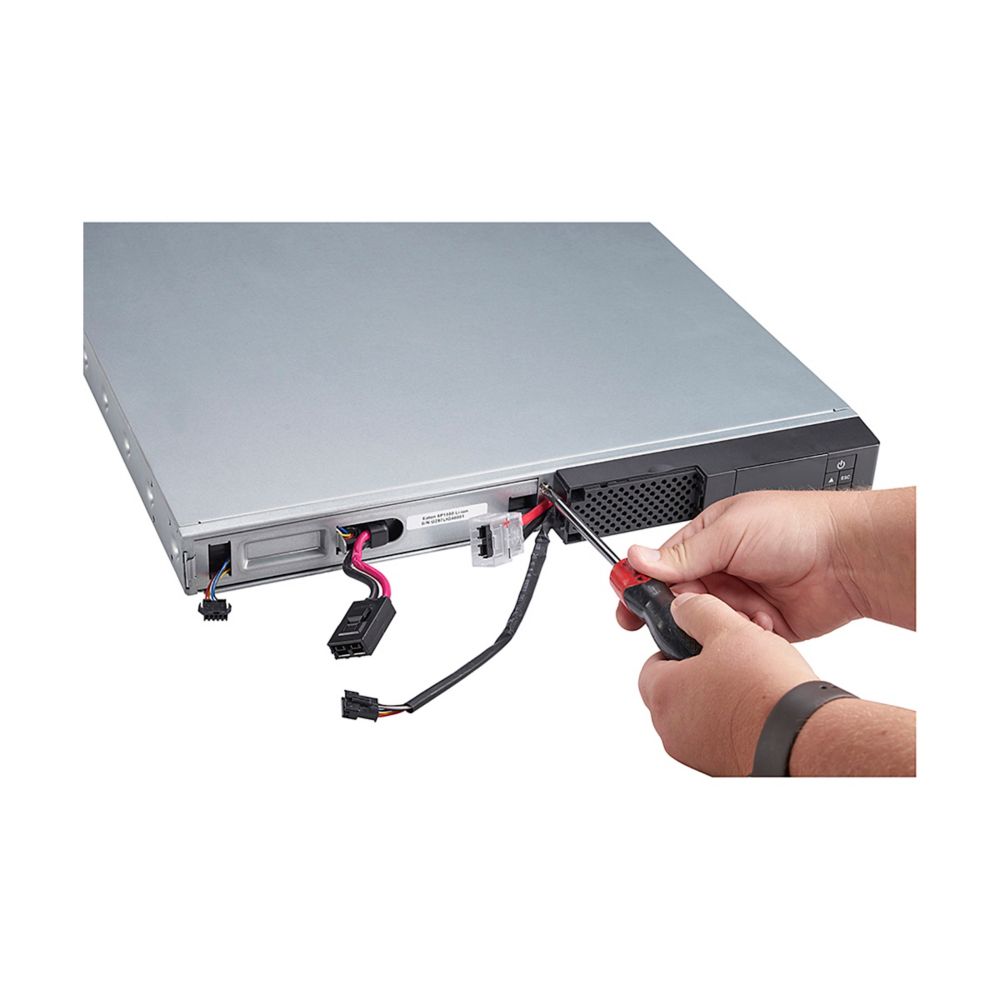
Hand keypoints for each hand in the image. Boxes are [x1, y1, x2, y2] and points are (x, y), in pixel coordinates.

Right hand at [618, 490, 873, 641]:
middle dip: (685, 610)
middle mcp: (721, 570)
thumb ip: (683, 553)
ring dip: (721, 622)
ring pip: (707, 625)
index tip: (626, 605)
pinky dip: (746, 636)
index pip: (659, 567)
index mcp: (707, 540)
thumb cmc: (799, 526)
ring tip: (746, 608)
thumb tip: (638, 558)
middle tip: (693, 612)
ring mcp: (740, 599)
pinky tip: (764, 620)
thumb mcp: (731, 531)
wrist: (851, 558)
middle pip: (680, 602)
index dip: (640, 586)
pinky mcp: (760, 626)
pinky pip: (736, 641)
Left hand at [638, 592, 815, 774]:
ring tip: (753, 681)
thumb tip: (683, 607)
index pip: (652, 663)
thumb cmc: (765, 690)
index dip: (677, 646)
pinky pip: (720, 737)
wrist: (804, 739)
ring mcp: (695, 754)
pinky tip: (762, 708)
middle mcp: (671, 729)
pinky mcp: (721, 769)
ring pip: (699, 714)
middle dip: (702, 672)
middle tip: (732, 659)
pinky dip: (735, 723)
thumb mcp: (729, 629)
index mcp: (663, 694)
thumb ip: (697, 611)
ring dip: (719, 697)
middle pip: (676, 690)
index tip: (700, 641)